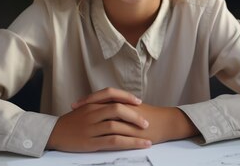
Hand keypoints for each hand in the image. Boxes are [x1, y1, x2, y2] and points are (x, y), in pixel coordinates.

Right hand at [47, 88, 150, 151]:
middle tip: (146, 122)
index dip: (126, 96)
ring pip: (116, 126)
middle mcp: (92, 113)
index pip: (111, 93)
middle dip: (134, 115)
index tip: (138, 102)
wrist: (53, 133)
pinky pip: (113, 141)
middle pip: (117, 109)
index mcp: (91, 104)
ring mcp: (91, 128)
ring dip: (135, 132)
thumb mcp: (85, 109)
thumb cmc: (72, 122)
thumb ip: (100, 106)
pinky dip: (129, 143)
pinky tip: (139, 145)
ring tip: (147, 137)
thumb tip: (119, 105)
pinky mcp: (91, 142)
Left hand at [71, 88, 198, 144]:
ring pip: (106, 123)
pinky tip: (94, 143)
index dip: (88, 100)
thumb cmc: (150, 114)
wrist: (166, 122)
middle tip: (73, 114)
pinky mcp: (132, 135)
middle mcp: (124, 110)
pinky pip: (116, 138)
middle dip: (86, 111)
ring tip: (79, 130)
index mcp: (123, 102)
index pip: (102, 96)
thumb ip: (119, 104)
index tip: (76, 105)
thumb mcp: (133, 106)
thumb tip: (104, 105)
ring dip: (92, 128)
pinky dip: (104, 140)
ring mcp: (127, 123)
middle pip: (101, 108)